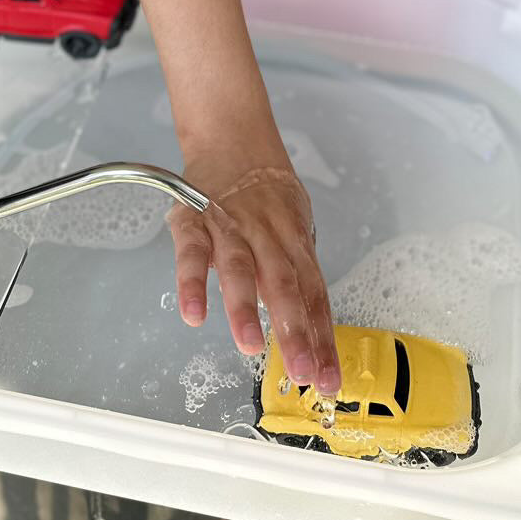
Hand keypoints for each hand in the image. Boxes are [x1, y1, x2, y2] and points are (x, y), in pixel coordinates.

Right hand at [166, 138, 341, 395]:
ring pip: (242, 269)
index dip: (323, 338)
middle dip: (295, 332)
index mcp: (296, 241)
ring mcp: (230, 227)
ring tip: (251, 348)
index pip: (315, 294)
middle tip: (302, 373)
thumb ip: (296, 273)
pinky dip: (192, 281)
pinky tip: (193, 313)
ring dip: (247, 309)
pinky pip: (192, 253)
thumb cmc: (267, 194)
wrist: (233, 141)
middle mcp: (268, 235)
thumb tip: (312, 325)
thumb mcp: (293, 228)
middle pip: (286, 286)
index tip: (328, 379)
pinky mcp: (193, 221)